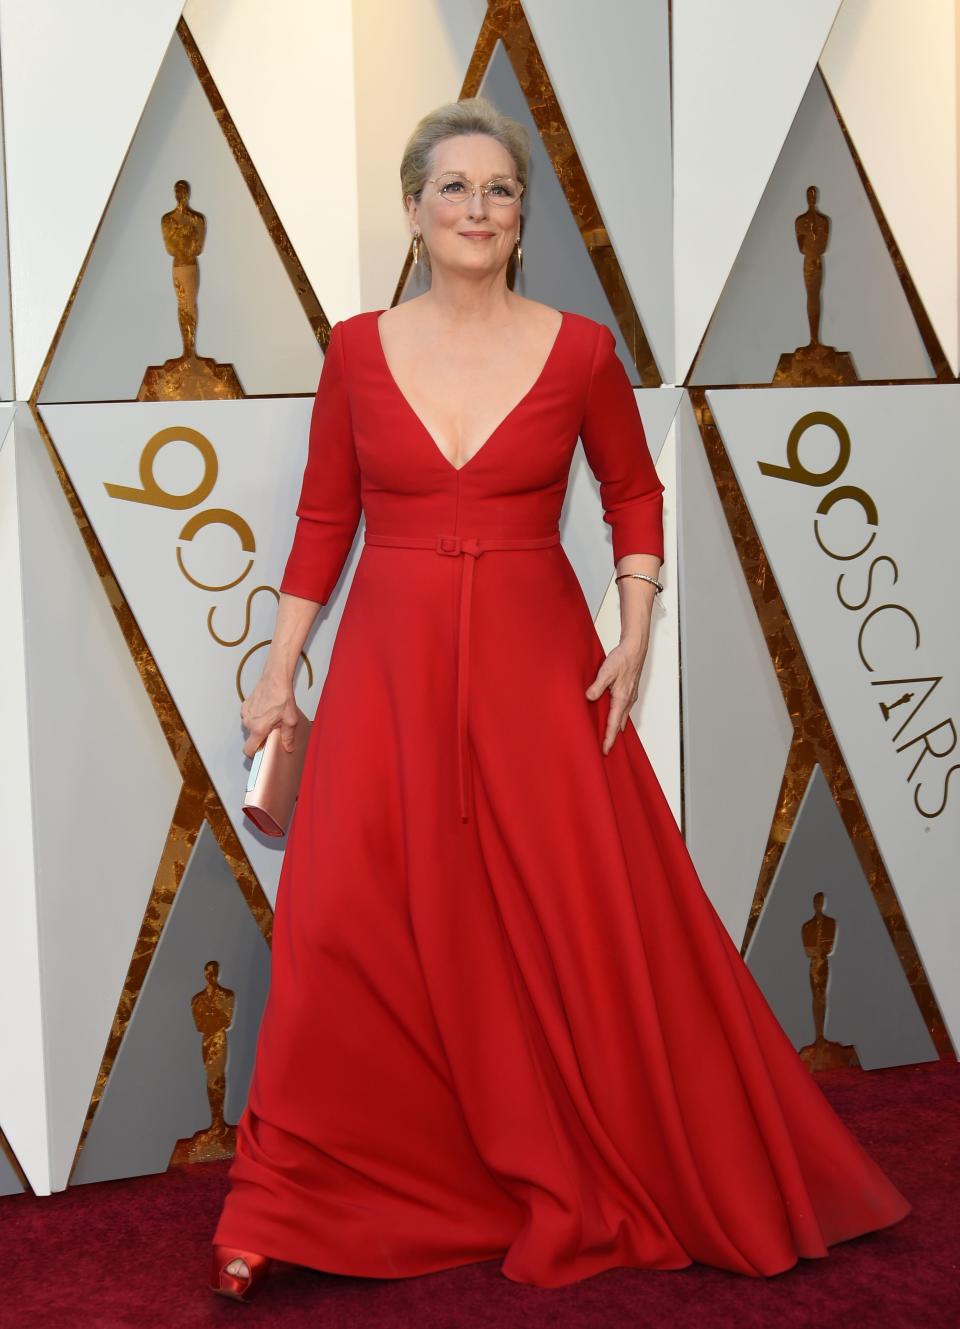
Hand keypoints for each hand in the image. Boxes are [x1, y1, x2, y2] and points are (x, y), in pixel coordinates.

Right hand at [240, 671, 299, 757]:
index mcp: (258, 729)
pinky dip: (256, 717)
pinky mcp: (245, 706)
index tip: (261, 752)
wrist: (275, 679)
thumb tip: (288, 747)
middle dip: (261, 736)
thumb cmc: (282, 697)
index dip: (254, 754)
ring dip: (258, 726)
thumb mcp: (290, 720)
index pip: (248, 750)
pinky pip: (249, 717)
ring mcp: (245, 714)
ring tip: (270, 717)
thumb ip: (288, 737)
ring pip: (250, 727)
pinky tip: (265, 710)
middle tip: (273, 729)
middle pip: (251, 738)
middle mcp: (248, 722)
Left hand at [584, 634, 648, 754]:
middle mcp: (628, 700)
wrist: (635, 648)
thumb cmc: (622, 659)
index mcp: (621, 699)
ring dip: (616, 727)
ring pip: (622, 717)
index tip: (605, 750)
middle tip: (605, 747)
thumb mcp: (606, 672)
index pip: (613, 725)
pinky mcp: (630, 691)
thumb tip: (589, 698)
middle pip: (619, 724)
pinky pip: (624, 709)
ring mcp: (630, 696)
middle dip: (613, 736)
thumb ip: (597, 686)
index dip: (608, 739)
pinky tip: (613, 715)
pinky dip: (618, 716)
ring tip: (608, 735)